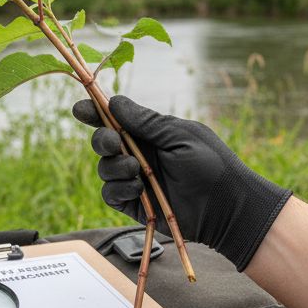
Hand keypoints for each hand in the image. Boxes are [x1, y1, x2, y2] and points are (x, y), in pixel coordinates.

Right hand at [73, 96, 291, 270]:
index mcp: (152, 134)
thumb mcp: (181, 136)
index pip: (117, 120)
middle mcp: (141, 154)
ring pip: (104, 168)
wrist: (226, 206)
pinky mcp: (135, 203)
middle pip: (104, 142)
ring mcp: (136, 179)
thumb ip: (147, 122)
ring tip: (137, 170)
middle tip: (113, 142)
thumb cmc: (211, 165)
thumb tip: (114, 102)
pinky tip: (137, 188)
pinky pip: (110, 194)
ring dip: (115, 166)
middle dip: (102, 139)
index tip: (80, 109)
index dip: (96, 113)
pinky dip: (118, 189)